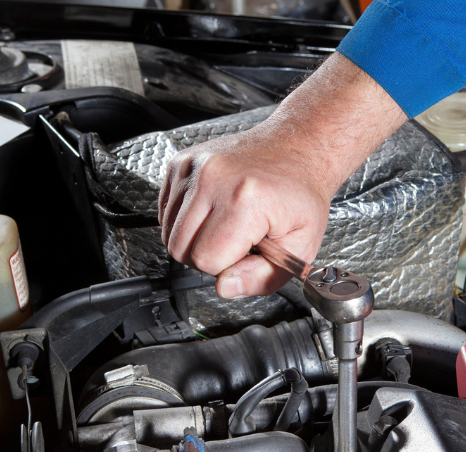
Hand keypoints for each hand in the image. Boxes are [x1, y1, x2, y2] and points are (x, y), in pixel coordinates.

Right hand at [158, 53, 406, 299]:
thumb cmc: (300, 197)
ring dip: (195, 238)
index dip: (225, 267)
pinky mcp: (180, 162)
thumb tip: (224, 287)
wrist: (297, 149)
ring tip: (227, 225)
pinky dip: (186, 220)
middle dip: (207, 256)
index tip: (246, 252)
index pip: (205, 260)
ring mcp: (194, 167)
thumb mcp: (300, 247)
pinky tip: (214, 211)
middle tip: (237, 242)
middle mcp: (214, 178)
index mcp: (246, 200)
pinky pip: (165, 211)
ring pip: (168, 232)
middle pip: (179, 248)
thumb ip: (262, 278)